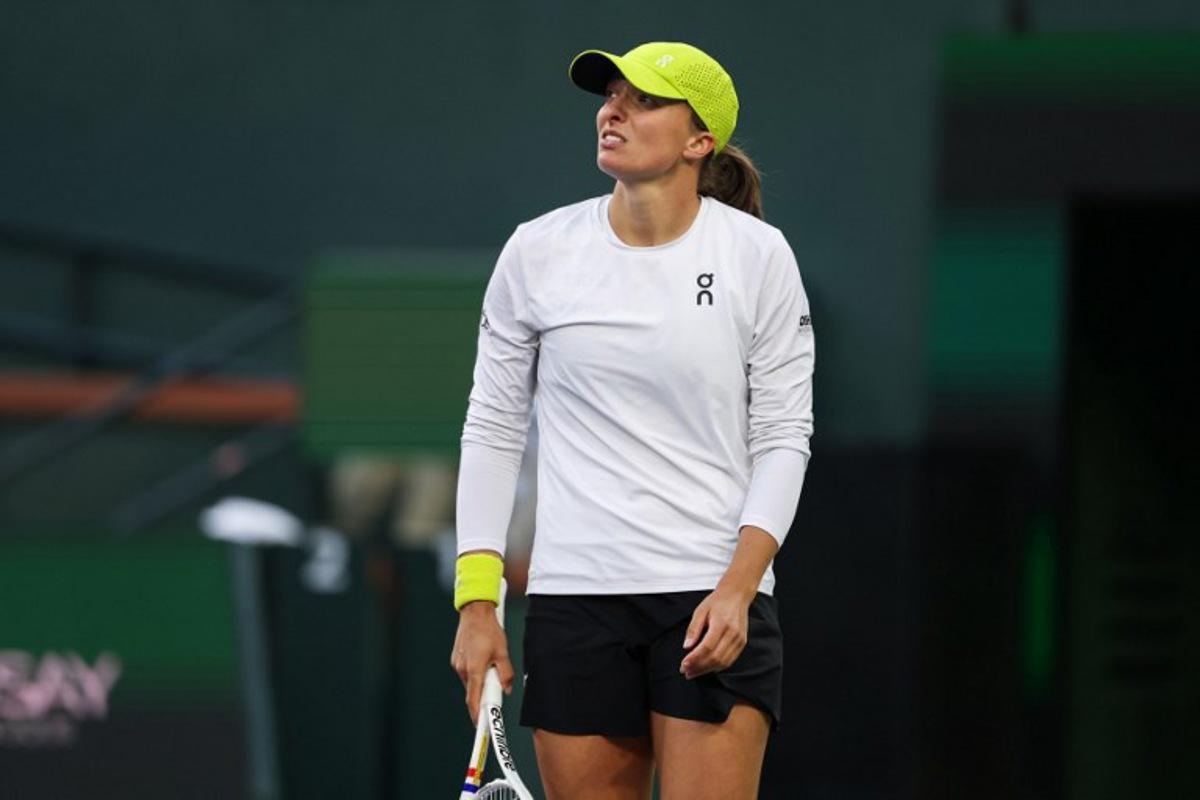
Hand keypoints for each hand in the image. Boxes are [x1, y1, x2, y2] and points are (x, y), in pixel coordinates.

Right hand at [450, 601, 514, 724]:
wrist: (474, 612)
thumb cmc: (489, 631)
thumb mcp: (503, 652)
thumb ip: (505, 673)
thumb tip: (507, 689)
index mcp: (474, 670)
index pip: (474, 700)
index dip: (477, 715)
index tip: (481, 726)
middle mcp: (463, 669)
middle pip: (473, 691)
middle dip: (484, 694)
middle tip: (496, 690)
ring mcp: (458, 664)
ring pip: (471, 681)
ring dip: (481, 681)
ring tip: (492, 665)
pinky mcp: (456, 659)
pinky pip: (467, 672)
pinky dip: (476, 672)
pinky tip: (484, 659)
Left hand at [679, 584, 753, 679]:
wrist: (737, 596)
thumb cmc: (718, 601)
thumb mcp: (700, 610)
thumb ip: (693, 629)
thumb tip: (687, 646)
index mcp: (721, 623)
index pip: (707, 647)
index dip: (694, 658)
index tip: (683, 664)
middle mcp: (733, 633)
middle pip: (715, 658)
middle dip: (699, 668)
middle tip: (686, 671)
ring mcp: (739, 640)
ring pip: (723, 662)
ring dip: (707, 670)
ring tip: (693, 672)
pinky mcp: (742, 643)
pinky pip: (730, 660)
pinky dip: (717, 667)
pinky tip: (707, 667)